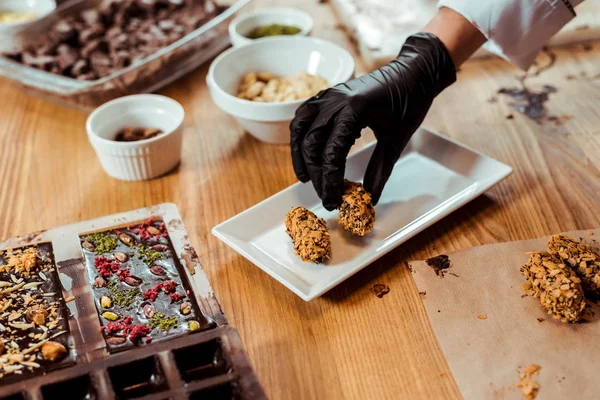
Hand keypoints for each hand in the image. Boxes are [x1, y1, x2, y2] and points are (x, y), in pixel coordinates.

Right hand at [290, 32, 456, 209]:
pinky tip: (306, 151)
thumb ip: (381, 170)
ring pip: (300, 128)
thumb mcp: (397, 139)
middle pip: (311, 144)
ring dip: (300, 155)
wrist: (413, 72)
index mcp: (354, 110)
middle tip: (324, 195)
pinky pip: (304, 115)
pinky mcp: (328, 94)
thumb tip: (370, 198)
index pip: (331, 153)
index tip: (333, 200)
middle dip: (315, 174)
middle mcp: (335, 101)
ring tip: (305, 177)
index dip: (329, 181)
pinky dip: (301, 135)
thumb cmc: (409, 101)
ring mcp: (328, 95)